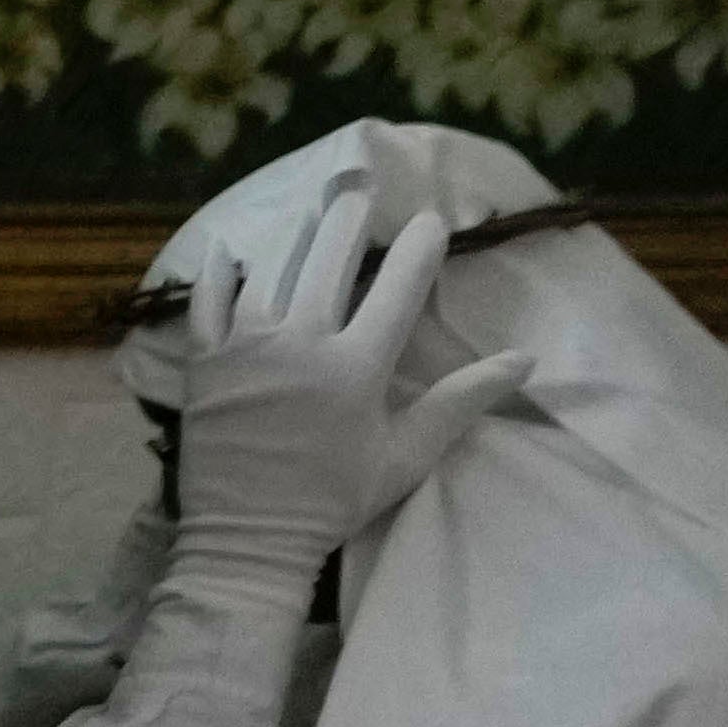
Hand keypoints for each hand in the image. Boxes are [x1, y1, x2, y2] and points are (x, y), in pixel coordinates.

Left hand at [143, 198, 537, 588]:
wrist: (247, 537)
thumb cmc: (334, 500)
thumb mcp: (407, 456)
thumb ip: (460, 401)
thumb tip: (524, 360)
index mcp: (355, 368)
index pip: (397, 290)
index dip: (419, 250)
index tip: (431, 220)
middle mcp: (299, 345)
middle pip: (329, 264)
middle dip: (350, 222)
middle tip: (361, 189)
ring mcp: (245, 350)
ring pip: (271, 273)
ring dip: (295, 235)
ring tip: (312, 207)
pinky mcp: (204, 364)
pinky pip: (207, 306)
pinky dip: (217, 275)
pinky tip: (227, 249)